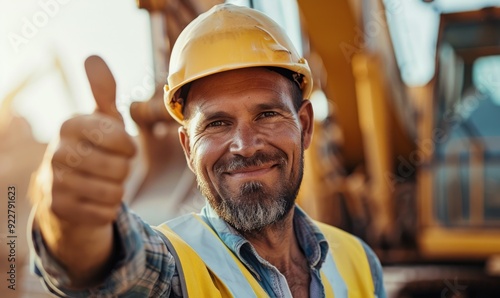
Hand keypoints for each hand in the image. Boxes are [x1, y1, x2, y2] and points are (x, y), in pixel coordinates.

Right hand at [33, 56, 135, 285]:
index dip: (128, 148)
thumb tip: (93, 56)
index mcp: (70, 125)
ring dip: (116, 190)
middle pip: (119, 169)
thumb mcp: (101, 120)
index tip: (120, 147)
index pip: (121, 140)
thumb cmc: (94, 149)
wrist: (69, 190)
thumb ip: (103, 91)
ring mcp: (54, 182)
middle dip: (123, 171)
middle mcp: (56, 151)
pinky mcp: (58, 209)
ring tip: (102, 183)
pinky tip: (95, 200)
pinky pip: (105, 213)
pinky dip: (107, 210)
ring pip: (113, 192)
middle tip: (110, 167)